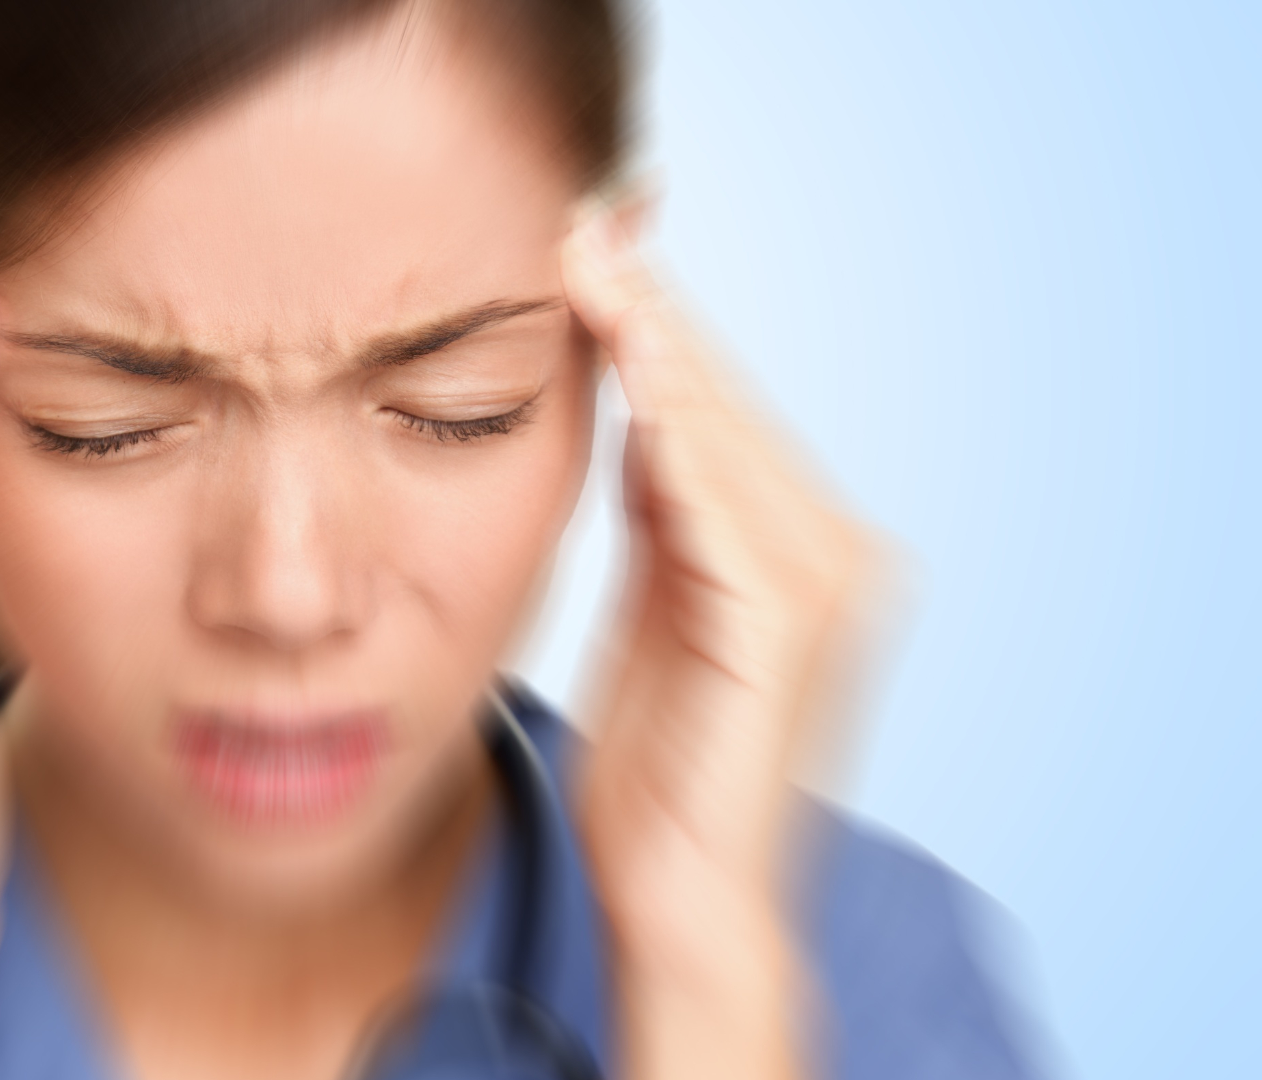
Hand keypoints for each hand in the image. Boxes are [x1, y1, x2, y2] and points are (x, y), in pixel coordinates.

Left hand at [563, 203, 875, 1079]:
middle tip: (581, 224)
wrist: (678, 897)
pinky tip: (632, 374)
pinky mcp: (786, 625)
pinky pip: (718, 506)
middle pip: (725, 405)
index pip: (713, 415)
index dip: (651, 331)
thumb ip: (662, 525)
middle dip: (650, 314)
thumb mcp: (653, 616)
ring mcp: (821, 587)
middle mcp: (829, 554)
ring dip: (658, 347)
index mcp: (789, 553)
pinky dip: (675, 436)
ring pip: (725, 436)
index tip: (583, 254)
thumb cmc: (658, 774)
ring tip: (593, 264)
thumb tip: (641, 421)